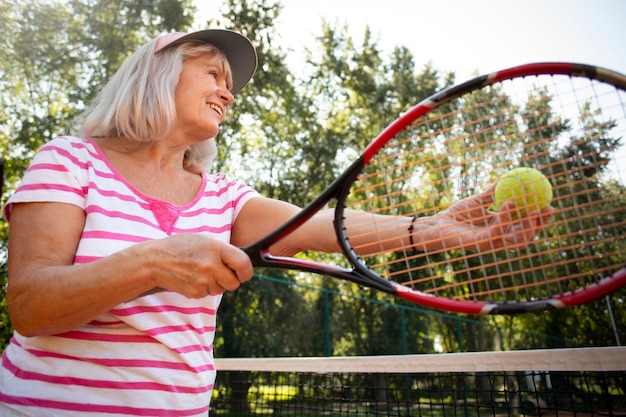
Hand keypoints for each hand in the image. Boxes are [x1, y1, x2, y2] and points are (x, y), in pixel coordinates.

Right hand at [143, 234, 253, 297]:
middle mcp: (211, 265)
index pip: (243, 264)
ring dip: (215, 284)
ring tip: (201, 271)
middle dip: (230, 280)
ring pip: (220, 289)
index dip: (246, 271)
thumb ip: (222, 250)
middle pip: (234, 283)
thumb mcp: (203, 240)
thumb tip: (241, 261)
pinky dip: (203, 288)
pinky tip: (192, 278)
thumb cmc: (181, 247)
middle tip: (221, 273)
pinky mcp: (195, 292)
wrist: (155, 261)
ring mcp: (203, 280)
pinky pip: (208, 293)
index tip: (244, 273)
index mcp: (216, 248)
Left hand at [434, 184, 554, 251]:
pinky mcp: (481, 243)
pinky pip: (498, 231)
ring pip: (517, 239)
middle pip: (526, 235)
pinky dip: (505, 218)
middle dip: (540, 225)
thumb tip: (509, 177)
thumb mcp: (478, 201)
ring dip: (528, 226)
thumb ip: (493, 193)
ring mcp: (491, 242)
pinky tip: (509, 204)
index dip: (540, 218)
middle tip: (548, 208)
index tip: (550, 203)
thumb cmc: (456, 215)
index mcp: (500, 229)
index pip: (525, 226)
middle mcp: (499, 238)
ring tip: (534, 210)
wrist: (437, 224)